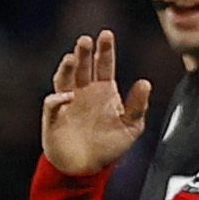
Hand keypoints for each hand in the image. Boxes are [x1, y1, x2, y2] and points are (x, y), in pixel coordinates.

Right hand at [42, 31, 152, 176]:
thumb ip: (138, 105)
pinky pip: (53, 103)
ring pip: (65, 79)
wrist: (87, 166)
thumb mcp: (132, 126)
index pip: (104, 64)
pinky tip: (67, 96)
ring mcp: (67, 102)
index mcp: (103, 90)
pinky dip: (58, 99)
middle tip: (86, 39)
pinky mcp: (54, 116)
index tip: (106, 33)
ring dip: (67, 67)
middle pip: (83, 67)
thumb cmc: (110, 144)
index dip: (105, 49)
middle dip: (84, 52)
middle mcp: (84, 91)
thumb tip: (145, 82)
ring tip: (72, 57)